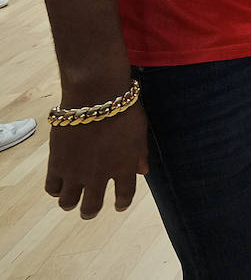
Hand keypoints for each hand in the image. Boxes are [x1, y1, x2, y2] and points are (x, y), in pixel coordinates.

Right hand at [45, 104, 148, 218]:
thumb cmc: (123, 109)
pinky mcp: (56, 164)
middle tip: (89, 210)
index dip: (121, 203)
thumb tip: (142, 171)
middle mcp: (99, 176)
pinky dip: (55, 189)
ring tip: (72, 199)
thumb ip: (140, 154)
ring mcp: (76, 172)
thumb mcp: (140, 132)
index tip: (118, 206)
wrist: (96, 95)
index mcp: (124, 168)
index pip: (124, 196)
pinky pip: (51, 188)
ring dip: (70, 203)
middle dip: (90, 211)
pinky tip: (59, 184)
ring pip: (67, 203)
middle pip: (91, 206)